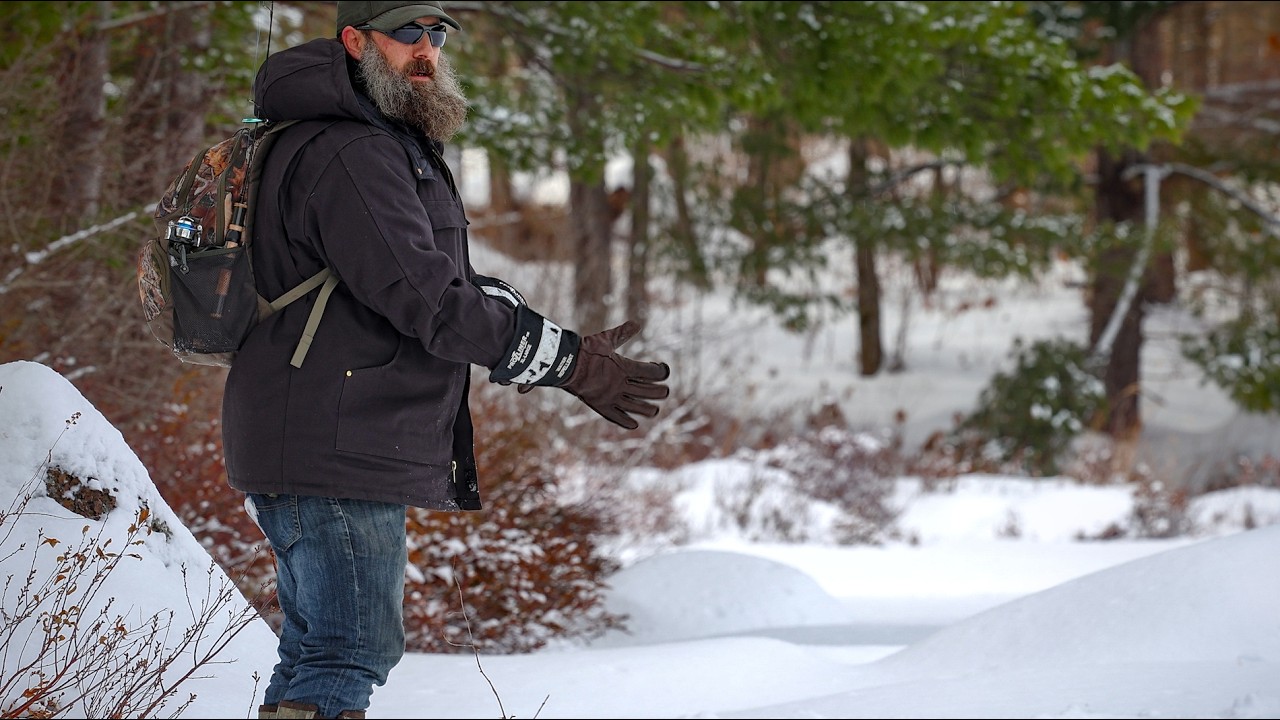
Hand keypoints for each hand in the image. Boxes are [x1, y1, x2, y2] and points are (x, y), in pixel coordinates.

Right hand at [523, 321, 669, 429]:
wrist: (565, 365)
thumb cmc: (586, 351)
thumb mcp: (606, 339)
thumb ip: (622, 333)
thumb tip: (636, 323)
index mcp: (625, 367)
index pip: (651, 372)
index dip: (661, 371)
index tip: (663, 370)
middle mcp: (621, 384)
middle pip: (647, 391)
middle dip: (659, 392)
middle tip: (665, 392)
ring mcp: (612, 397)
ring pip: (636, 407)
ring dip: (648, 409)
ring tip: (655, 411)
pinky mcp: (601, 406)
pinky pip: (616, 417)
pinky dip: (626, 422)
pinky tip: (634, 424)